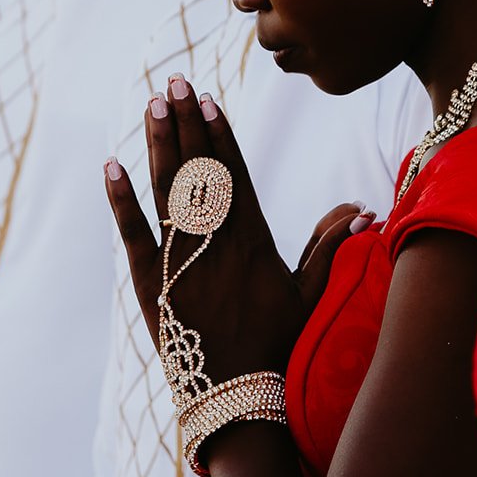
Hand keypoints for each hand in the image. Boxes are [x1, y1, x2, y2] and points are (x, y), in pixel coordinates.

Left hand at [104, 74, 372, 381]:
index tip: (209, 98)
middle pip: (198, 171)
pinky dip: (122, 200)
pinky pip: (135, 233)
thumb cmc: (275, 341)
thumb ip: (330, 246)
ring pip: (168, 192)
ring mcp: (181, 261)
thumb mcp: (308, 293)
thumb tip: (365, 211)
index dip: (220, 133)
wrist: (236, 395)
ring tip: (152, 106)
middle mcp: (216, 243)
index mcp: (253, 240)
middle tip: (174, 81)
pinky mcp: (151, 283)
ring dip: (158, 146)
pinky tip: (111, 165)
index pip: (234, 173)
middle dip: (187, 123)